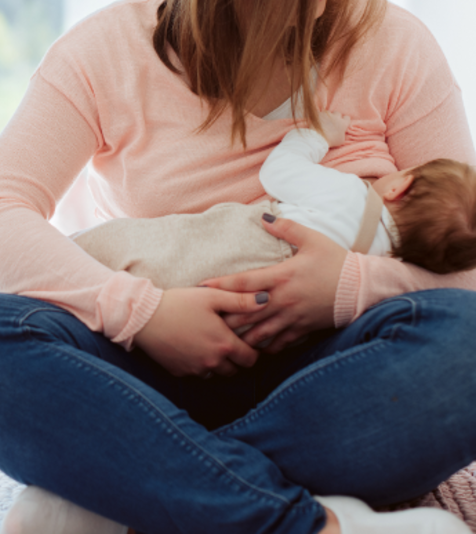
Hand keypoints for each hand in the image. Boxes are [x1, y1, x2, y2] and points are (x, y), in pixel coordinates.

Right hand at [134, 286, 269, 377]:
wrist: (144, 317)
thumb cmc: (179, 303)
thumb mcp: (211, 296)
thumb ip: (241, 300)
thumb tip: (266, 300)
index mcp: (224, 344)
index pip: (250, 359)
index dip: (252, 351)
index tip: (246, 340)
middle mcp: (212, 362)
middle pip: (235, 370)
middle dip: (236, 359)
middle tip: (228, 341)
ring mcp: (195, 370)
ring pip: (217, 374)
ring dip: (218, 363)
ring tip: (209, 344)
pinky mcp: (180, 372)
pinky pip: (197, 374)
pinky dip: (199, 365)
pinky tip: (192, 347)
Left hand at [203, 217, 346, 352]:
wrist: (363, 288)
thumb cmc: (336, 261)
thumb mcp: (312, 239)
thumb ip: (286, 228)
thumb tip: (264, 216)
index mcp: (282, 276)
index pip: (244, 282)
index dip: (221, 285)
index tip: (201, 287)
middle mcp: (283, 300)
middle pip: (245, 312)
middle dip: (224, 316)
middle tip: (205, 317)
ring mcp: (292, 318)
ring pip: (259, 332)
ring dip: (240, 335)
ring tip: (223, 336)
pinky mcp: (303, 330)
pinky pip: (278, 343)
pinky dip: (264, 347)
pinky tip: (253, 348)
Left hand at [317, 111, 350, 146]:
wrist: (318, 139)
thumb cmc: (331, 141)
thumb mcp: (341, 140)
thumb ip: (343, 134)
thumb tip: (342, 131)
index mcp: (343, 123)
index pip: (347, 118)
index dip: (344, 121)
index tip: (341, 124)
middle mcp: (336, 117)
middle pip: (337, 113)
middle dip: (335, 117)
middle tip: (332, 123)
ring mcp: (327, 114)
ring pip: (328, 113)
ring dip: (327, 116)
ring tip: (323, 122)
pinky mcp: (319, 114)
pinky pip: (320, 113)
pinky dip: (319, 117)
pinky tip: (317, 121)